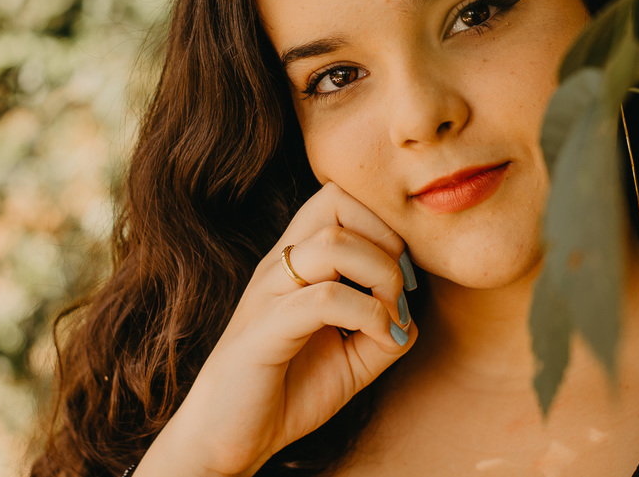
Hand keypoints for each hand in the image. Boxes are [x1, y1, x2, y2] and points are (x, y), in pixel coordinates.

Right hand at [140, 182, 417, 476]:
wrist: (226, 439)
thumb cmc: (285, 391)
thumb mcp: (350, 360)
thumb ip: (383, 333)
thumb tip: (412, 318)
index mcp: (294, 262)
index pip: (338, 200)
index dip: (383, 227)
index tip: (403, 278)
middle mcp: (277, 267)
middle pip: (336, 204)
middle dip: (386, 240)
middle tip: (401, 291)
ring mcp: (267, 295)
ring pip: (331, 243)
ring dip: (380, 275)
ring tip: (391, 317)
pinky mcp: (264, 332)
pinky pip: (323, 299)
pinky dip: (367, 314)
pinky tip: (380, 339)